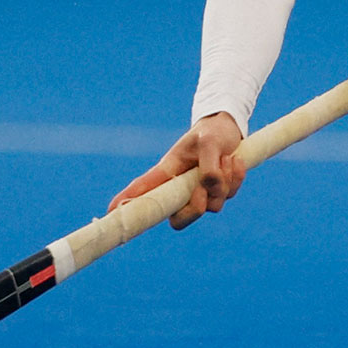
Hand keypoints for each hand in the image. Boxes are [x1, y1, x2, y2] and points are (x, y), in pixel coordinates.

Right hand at [106, 112, 246, 229]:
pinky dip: (236, 179)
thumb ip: (209, 167)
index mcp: (168, 172)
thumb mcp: (209, 142)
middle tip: (205, 186)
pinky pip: (228, 197)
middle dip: (196, 208)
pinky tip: (235, 160)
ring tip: (225, 157)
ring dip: (224, 182)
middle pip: (179, 219)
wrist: (230, 128)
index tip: (111, 212)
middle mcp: (180, 188)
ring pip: (211, 206)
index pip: (143, 190)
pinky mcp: (217, 192)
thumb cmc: (211, 132)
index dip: (127, 202)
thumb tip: (209, 189)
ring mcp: (199, 192)